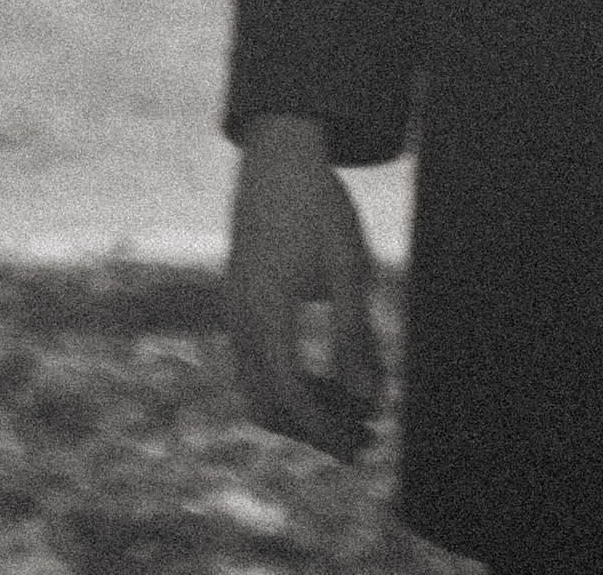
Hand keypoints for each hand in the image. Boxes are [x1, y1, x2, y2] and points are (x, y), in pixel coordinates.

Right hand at [226, 113, 382, 460]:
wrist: (277, 153)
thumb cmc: (319, 205)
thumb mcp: (348, 265)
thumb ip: (356, 335)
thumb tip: (371, 401)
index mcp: (266, 311)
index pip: (292, 396)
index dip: (326, 430)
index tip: (361, 449)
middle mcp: (239, 319)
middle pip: (268, 404)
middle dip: (315, 429)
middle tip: (365, 439)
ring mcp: (232, 311)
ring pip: (258, 387)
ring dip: (303, 408)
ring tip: (355, 411)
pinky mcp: (237, 303)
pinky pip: (255, 362)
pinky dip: (289, 381)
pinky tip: (329, 376)